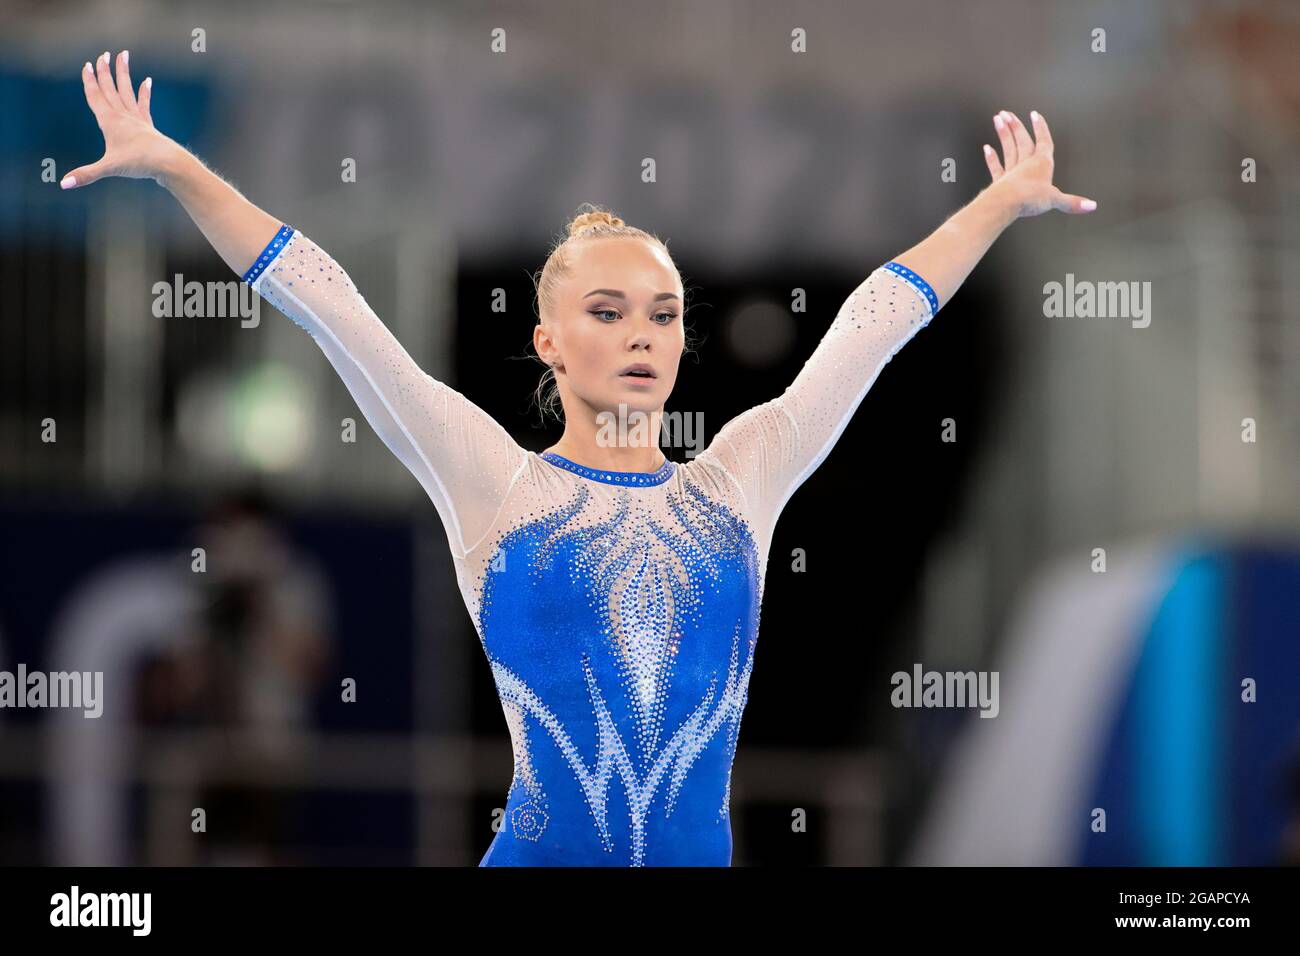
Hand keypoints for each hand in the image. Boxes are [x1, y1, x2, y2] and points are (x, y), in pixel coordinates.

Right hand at [61, 50, 179, 188]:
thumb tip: (63, 184)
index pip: (96, 96)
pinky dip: (144, 93)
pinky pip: (143, 105)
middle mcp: (123, 116)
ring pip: (127, 91)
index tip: (87, 64)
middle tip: (102, 54)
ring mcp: (137, 120)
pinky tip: (147, 81)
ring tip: (123, 56)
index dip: (90, 80)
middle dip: (105, 72)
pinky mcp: (148, 126)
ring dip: (124, 74)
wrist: (169, 164)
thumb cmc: (140, 163)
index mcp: (110, 121)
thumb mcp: (110, 168)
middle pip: (111, 89)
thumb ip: (86, 175)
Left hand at [982, 109, 1095, 217]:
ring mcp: (1011, 172)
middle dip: (1016, 126)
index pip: (1043, 142)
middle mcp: (1026, 164)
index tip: (1035, 115)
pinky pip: (996, 167)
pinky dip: (991, 157)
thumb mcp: (1055, 200)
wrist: (1006, 204)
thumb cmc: (1030, 199)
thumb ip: (1072, 202)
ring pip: (1008, 149)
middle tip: (1006, 112)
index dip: (1040, 128)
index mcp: (1042, 164)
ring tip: (997, 119)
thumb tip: (1091, 206)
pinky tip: (987, 148)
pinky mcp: (1000, 182)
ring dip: (1004, 134)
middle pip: (1022, 141)